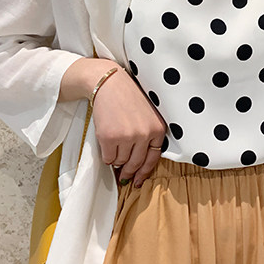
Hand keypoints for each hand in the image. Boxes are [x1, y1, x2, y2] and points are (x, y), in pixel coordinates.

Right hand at [87, 64, 167, 187]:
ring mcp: (126, 137)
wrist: (109, 83)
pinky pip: (108, 157)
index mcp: (157, 129)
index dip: (144, 172)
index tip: (138, 180)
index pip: (153, 159)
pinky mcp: (109, 137)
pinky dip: (106, 156)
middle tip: (123, 177)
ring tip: (113, 149)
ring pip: (120, 161)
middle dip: (128, 172)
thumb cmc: (128, 98)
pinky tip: (106, 145)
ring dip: (116, 160)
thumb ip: (148, 136)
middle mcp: (144, 134)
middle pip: (135, 163)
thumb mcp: (149, 115)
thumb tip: (139, 165)